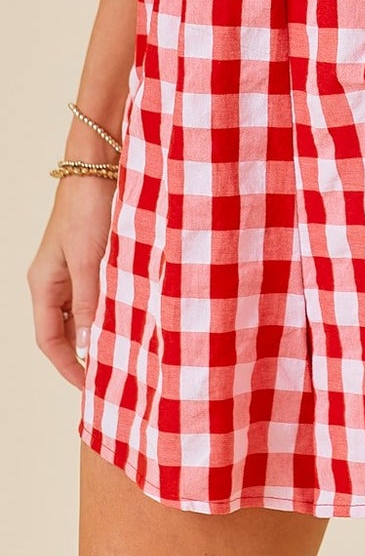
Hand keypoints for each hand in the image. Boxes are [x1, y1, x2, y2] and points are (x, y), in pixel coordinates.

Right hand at [27, 173, 115, 389]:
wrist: (98, 169)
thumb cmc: (88, 210)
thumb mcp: (88, 259)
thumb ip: (89, 300)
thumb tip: (86, 343)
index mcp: (43, 284)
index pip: (48, 340)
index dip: (66, 366)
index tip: (89, 386)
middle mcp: (54, 281)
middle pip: (63, 331)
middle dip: (83, 355)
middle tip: (111, 375)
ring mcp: (73, 271)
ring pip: (82, 314)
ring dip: (98, 333)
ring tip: (124, 353)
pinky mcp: (92, 261)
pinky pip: (97, 296)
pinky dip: (110, 311)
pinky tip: (130, 319)